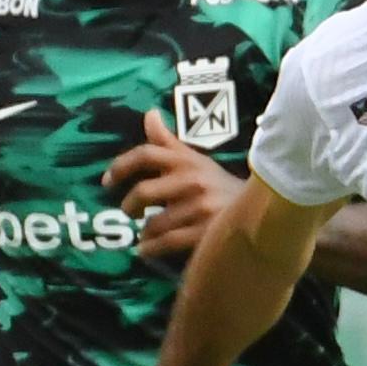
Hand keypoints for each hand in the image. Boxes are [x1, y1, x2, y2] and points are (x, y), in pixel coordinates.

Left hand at [102, 115, 231, 264]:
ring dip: (143, 232)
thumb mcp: (196, 161)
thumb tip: (150, 114)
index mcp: (187, 161)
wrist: (260, 213)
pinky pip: (168, 242)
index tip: (106, 181)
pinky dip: (151, 248)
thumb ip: (169, 143)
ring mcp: (200, 207)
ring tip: (143, 236)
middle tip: (129, 214)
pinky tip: (145, 251)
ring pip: (155, 222)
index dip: (121, 166)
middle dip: (130, 205)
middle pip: (144, 191)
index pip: (147, 154)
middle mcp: (192, 180)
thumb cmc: (220, 187)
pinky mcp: (206, 232)